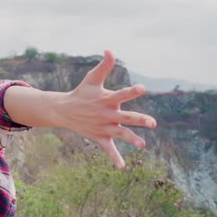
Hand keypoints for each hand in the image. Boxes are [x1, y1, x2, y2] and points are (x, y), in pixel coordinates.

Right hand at [55, 50, 156, 168]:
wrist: (63, 110)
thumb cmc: (82, 92)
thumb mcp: (92, 78)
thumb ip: (104, 65)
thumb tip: (110, 49)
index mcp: (105, 99)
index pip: (121, 94)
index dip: (131, 91)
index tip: (142, 88)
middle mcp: (105, 114)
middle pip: (125, 117)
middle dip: (138, 120)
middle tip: (152, 122)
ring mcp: (103, 127)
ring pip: (120, 134)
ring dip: (131, 139)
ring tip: (143, 145)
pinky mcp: (99, 137)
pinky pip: (108, 149)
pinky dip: (114, 158)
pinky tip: (122, 167)